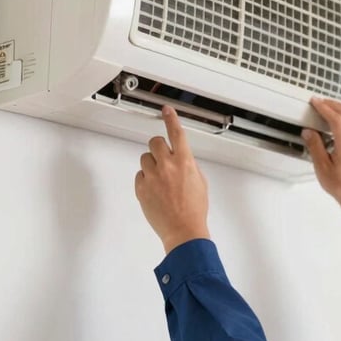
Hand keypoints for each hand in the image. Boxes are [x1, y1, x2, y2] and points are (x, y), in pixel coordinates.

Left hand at [135, 106, 209, 252]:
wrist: (183, 230)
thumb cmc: (194, 210)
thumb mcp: (200, 182)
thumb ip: (189, 165)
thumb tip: (181, 158)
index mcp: (185, 162)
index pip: (176, 133)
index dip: (171, 118)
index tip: (166, 110)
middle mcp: (167, 166)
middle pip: (155, 142)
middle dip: (159, 148)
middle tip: (163, 159)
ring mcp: (152, 177)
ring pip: (145, 158)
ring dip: (152, 165)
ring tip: (160, 181)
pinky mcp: (141, 188)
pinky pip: (140, 175)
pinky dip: (146, 180)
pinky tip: (155, 191)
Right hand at [303, 98, 340, 232]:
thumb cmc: (340, 184)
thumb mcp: (322, 167)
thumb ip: (315, 146)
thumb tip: (309, 132)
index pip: (336, 119)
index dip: (324, 107)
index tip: (316, 102)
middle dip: (333, 104)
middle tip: (320, 101)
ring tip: (329, 106)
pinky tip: (339, 118)